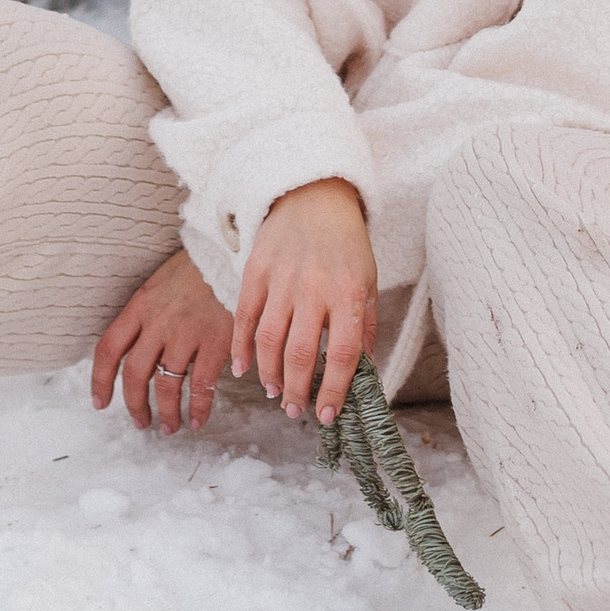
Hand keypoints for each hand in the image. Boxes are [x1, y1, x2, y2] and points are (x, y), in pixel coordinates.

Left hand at [91, 247, 234, 434]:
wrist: (232, 252)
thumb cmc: (196, 268)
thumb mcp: (159, 283)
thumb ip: (144, 314)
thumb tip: (133, 348)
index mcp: (140, 306)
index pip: (109, 349)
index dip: (100, 381)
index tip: (100, 403)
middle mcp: (158, 322)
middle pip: (135, 375)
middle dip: (135, 406)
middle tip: (141, 423)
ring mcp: (187, 332)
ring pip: (166, 385)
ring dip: (167, 413)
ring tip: (170, 428)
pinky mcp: (216, 340)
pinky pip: (201, 385)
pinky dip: (198, 408)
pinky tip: (198, 420)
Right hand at [233, 179, 378, 423]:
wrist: (314, 195)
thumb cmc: (346, 244)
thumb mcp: (369, 281)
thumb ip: (365, 327)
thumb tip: (364, 372)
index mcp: (348, 293)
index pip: (343, 354)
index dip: (334, 390)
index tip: (328, 414)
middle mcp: (314, 288)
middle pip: (300, 353)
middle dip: (296, 391)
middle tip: (295, 411)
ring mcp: (281, 278)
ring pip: (269, 340)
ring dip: (270, 375)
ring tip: (274, 393)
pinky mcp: (256, 270)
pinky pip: (244, 316)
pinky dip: (240, 346)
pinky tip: (243, 369)